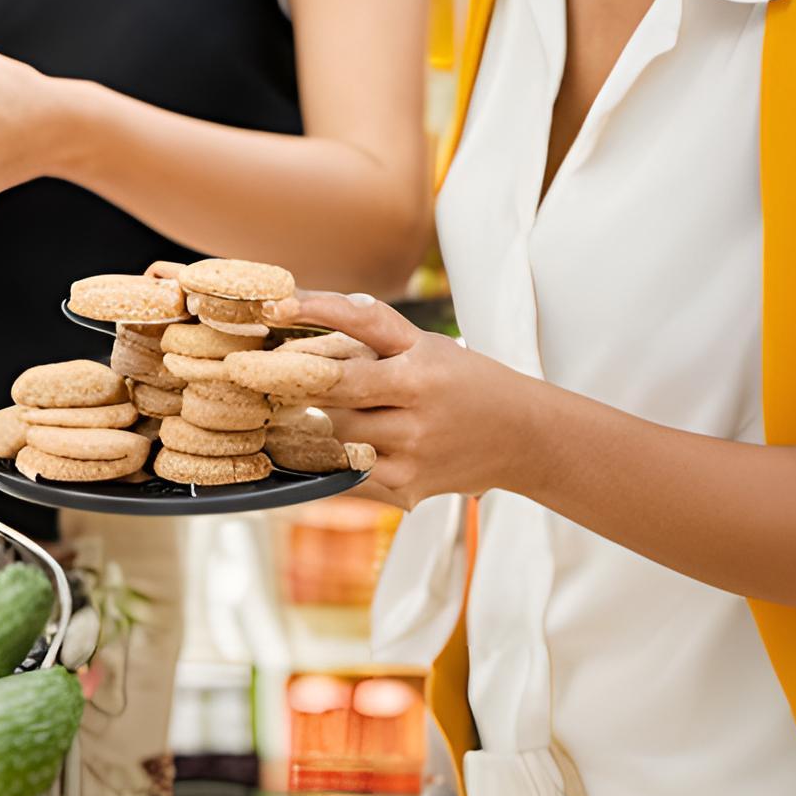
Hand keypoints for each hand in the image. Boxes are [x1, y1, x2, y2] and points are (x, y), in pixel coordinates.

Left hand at [265, 290, 540, 508]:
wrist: (524, 437)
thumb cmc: (464, 379)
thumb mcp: (424, 342)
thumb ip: (366, 325)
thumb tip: (297, 306)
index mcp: (419, 374)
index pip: (350, 357)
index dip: (306, 341)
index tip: (274, 315)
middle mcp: (416, 417)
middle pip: (332, 402)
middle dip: (301, 387)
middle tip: (272, 375)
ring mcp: (411, 458)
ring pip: (334, 436)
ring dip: (320, 419)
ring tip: (325, 406)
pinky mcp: (407, 489)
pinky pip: (347, 473)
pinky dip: (332, 455)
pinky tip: (334, 440)